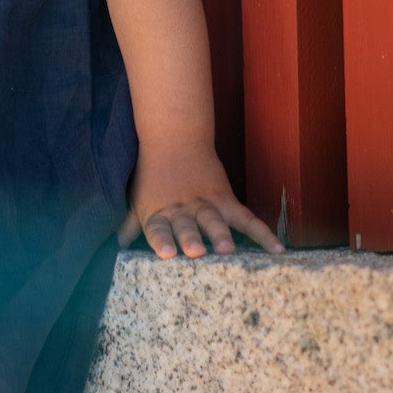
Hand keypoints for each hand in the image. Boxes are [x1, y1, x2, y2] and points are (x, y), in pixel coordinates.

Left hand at [124, 151, 283, 259]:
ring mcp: (205, 204)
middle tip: (196, 252)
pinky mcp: (226, 200)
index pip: (157, 228)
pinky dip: (263, 233)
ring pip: (214, 220)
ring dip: (220, 234)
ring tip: (226, 250)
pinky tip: (277, 249)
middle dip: (191, 239)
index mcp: (158, 212)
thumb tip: (115, 246)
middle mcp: (182, 210)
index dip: (162, 240)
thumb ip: (129, 224)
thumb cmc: (152, 176)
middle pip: (187, 225)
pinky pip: (246, 218)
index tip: (166, 253)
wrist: (174, 139)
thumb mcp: (138, 199)